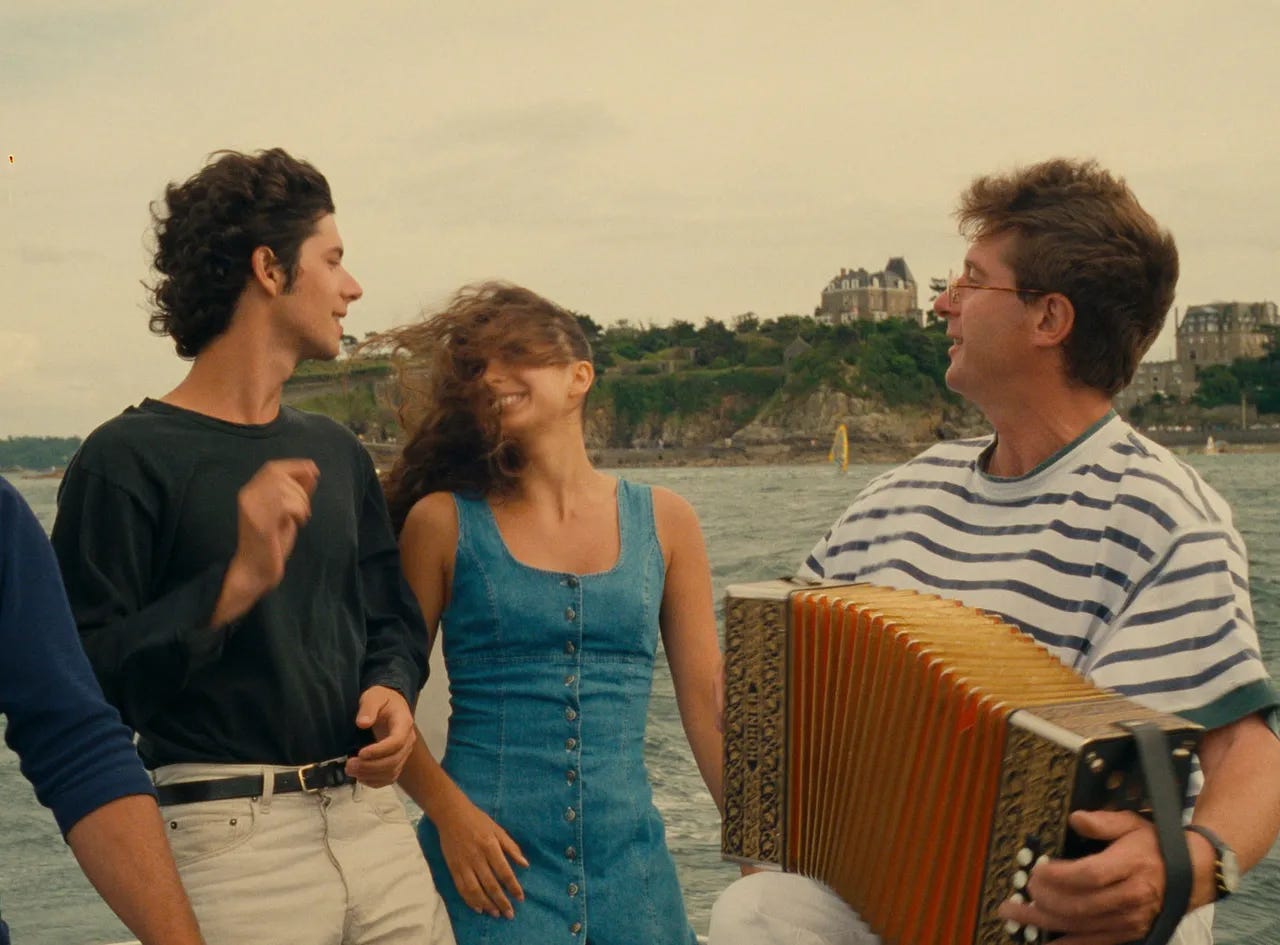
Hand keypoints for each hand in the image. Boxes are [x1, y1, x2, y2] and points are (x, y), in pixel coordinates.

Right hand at [215, 459, 318, 623]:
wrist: (255, 571)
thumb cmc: (271, 543)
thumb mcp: (287, 512)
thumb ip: (296, 492)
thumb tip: (311, 472)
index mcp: (249, 492)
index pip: (273, 467)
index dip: (295, 466)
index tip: (313, 470)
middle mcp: (246, 495)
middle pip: (280, 475)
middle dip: (300, 489)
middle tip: (304, 510)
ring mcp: (251, 508)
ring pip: (285, 489)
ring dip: (301, 502)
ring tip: (301, 518)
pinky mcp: (259, 522)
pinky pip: (285, 504)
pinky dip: (299, 511)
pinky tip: (298, 523)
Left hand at [346, 686, 415, 786]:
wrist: (390, 704)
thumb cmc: (381, 699)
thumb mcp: (373, 697)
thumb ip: (368, 708)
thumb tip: (362, 723)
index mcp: (404, 723)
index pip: (397, 742)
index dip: (379, 751)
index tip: (361, 753)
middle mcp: (407, 741)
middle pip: (394, 760)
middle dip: (371, 766)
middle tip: (349, 765)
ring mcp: (403, 753)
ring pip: (392, 772)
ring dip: (370, 775)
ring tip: (350, 770)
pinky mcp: (397, 761)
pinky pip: (390, 778)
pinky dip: (375, 782)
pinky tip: (360, 777)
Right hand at [435, 793, 528, 919]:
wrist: (451, 815)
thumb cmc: (478, 821)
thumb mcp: (498, 830)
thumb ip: (511, 847)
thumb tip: (525, 864)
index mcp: (490, 846)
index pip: (504, 872)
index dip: (513, 887)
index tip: (521, 898)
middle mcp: (477, 857)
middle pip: (491, 885)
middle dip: (501, 902)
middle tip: (510, 914)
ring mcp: (463, 864)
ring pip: (475, 890)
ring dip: (487, 904)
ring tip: (496, 914)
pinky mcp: (453, 868)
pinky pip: (462, 888)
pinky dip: (470, 900)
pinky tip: (478, 908)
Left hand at [998, 810, 1166, 944]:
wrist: (1191, 874)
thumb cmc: (1154, 845)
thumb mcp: (1130, 823)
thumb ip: (1102, 822)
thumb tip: (1075, 819)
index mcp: (1130, 865)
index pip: (1089, 875)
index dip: (1059, 875)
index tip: (1036, 870)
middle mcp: (1130, 896)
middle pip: (1079, 904)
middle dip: (1043, 900)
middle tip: (1020, 892)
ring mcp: (1129, 919)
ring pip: (1081, 925)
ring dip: (1044, 921)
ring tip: (1015, 914)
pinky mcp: (1129, 933)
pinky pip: (1094, 942)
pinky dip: (1067, 944)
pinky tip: (1043, 943)